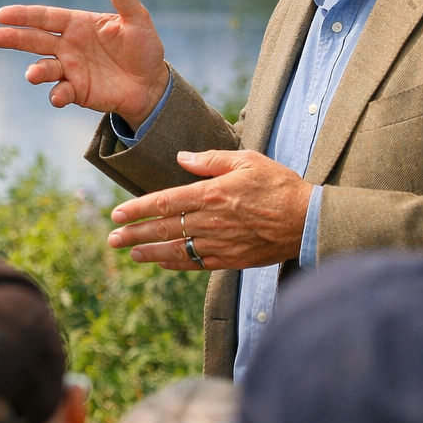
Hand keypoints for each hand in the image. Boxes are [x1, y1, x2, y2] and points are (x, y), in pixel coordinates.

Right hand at [0, 0, 168, 127]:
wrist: (151, 84)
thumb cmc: (143, 47)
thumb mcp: (137, 19)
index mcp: (77, 24)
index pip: (45, 17)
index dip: (23, 15)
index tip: (1, 14)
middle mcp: (68, 46)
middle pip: (34, 40)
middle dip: (13, 38)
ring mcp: (70, 69)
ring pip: (44, 68)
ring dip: (36, 71)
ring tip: (31, 74)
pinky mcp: (77, 91)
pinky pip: (62, 92)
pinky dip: (57, 95)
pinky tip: (58, 96)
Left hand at [107, 150, 312, 269]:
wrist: (309, 220)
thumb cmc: (279, 185)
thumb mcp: (247, 160)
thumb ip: (211, 159)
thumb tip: (182, 158)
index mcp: (212, 193)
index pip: (165, 202)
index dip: (138, 209)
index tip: (117, 214)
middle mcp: (211, 220)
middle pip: (164, 228)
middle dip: (135, 234)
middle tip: (112, 239)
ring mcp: (221, 242)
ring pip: (177, 249)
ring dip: (150, 252)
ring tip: (131, 253)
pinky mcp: (232, 259)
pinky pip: (197, 264)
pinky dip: (177, 264)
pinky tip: (162, 264)